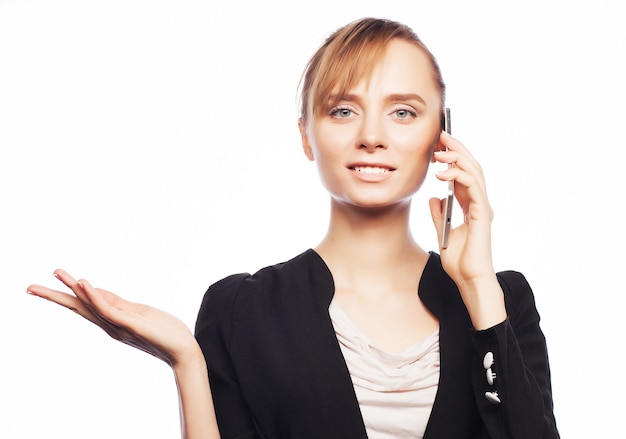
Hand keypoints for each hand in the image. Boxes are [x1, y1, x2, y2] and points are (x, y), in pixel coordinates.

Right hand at [27, 270, 200, 367]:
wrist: (184, 350)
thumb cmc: (164, 332)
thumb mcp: (138, 312)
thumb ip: (117, 304)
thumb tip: (98, 291)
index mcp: (112, 319)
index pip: (85, 303)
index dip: (68, 291)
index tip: (51, 277)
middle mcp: (110, 324)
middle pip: (78, 307)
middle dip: (54, 296)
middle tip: (29, 287)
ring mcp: (119, 325)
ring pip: (90, 306)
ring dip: (73, 289)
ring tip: (58, 273)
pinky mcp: (130, 324)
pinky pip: (108, 309)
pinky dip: (95, 297)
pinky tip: (84, 284)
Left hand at [429, 131, 505, 328]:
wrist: (468, 279)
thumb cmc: (459, 260)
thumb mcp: (442, 231)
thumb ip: (438, 214)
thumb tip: (433, 197)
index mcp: (470, 205)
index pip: (463, 173)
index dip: (453, 157)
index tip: (438, 144)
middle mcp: (478, 203)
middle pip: (471, 167)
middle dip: (457, 148)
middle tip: (442, 134)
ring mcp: (482, 207)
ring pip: (474, 172)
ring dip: (457, 157)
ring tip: (440, 149)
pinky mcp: (482, 213)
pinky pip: (472, 187)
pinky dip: (458, 175)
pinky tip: (442, 172)